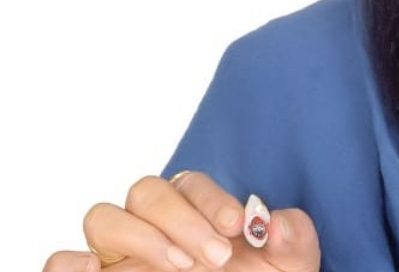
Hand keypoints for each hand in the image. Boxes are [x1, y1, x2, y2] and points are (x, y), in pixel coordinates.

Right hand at [42, 170, 320, 271]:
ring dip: (142, 236)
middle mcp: (151, 228)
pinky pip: (60, 262)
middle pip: (146, 191)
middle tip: (217, 256)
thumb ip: (292, 239)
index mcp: (193, 213)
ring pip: (103, 218)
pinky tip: (97, 271)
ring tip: (181, 268)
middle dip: (182, 219)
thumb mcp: (288, 268)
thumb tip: (275, 221)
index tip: (239, 226)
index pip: (189, 182)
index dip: (213, 200)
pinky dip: (69, 262)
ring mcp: (119, 256)